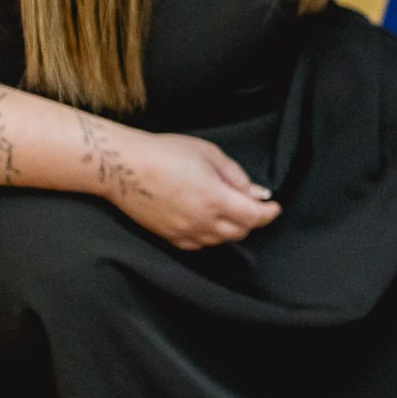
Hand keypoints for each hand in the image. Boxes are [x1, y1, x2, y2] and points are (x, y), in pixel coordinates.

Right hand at [113, 132, 280, 249]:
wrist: (122, 167)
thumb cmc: (165, 153)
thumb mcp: (209, 154)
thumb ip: (237, 177)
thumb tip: (256, 193)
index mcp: (216, 199)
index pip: (254, 217)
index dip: (269, 213)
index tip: (274, 207)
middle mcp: (202, 222)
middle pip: (240, 232)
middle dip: (251, 220)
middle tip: (250, 204)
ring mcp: (184, 232)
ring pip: (220, 241)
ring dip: (231, 228)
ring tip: (227, 209)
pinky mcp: (168, 237)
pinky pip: (198, 245)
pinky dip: (210, 236)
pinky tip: (206, 220)